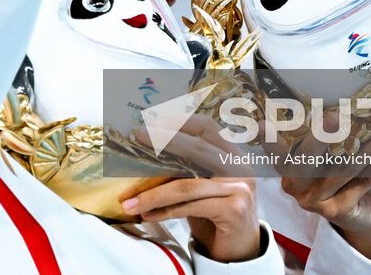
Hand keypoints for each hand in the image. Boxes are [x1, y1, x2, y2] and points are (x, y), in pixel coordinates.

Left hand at [127, 116, 263, 263]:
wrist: (239, 250)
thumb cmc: (215, 214)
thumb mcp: (201, 185)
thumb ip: (186, 167)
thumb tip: (145, 151)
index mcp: (232, 153)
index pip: (207, 127)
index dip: (180, 120)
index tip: (152, 119)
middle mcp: (240, 166)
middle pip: (198, 148)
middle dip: (164, 140)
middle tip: (137, 136)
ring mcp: (240, 187)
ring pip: (187, 185)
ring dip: (153, 195)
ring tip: (130, 202)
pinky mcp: (234, 210)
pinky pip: (190, 207)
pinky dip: (165, 212)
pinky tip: (148, 215)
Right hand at [272, 107, 370, 263]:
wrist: (355, 218)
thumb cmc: (335, 177)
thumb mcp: (322, 159)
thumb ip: (319, 137)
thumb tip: (329, 102)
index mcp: (286, 169)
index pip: (276, 151)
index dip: (268, 139)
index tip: (261, 123)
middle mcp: (295, 186)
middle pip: (308, 159)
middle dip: (323, 137)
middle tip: (335, 117)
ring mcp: (314, 201)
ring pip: (342, 170)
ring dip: (366, 150)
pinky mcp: (337, 211)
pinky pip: (361, 183)